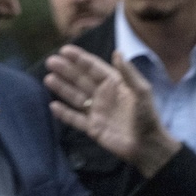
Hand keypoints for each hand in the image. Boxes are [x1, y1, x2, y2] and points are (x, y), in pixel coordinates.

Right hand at [45, 47, 181, 177]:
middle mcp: (104, 95)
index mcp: (116, 85)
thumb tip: (117, 52)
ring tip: (48, 78)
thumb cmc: (147, 117)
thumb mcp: (142, 92)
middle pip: (81, 80)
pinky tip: (53, 106)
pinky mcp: (92, 127)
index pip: (94, 68)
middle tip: (50, 62)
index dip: (80, 59)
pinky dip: (64, 113)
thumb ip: (128, 73)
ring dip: (62, 87)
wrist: (146, 145)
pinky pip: (74, 118)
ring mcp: (97, 111)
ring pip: (75, 96)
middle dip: (66, 70)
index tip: (65, 50)